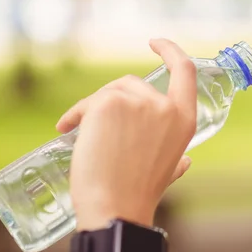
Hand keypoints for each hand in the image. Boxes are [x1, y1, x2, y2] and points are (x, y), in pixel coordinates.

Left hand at [55, 39, 196, 229]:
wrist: (115, 209)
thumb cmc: (138, 194)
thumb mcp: (167, 171)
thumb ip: (177, 161)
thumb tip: (185, 162)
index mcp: (185, 120)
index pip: (185, 71)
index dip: (171, 51)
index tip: (156, 43)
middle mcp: (165, 106)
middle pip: (134, 84)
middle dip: (112, 100)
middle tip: (96, 126)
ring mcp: (138, 102)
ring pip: (109, 92)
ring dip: (92, 109)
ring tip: (80, 135)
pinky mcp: (109, 103)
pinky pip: (88, 102)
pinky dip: (75, 114)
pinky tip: (66, 129)